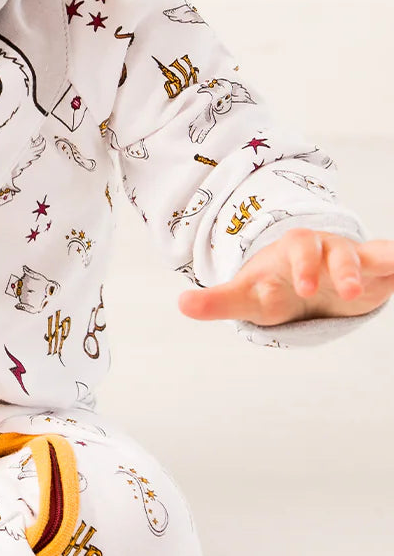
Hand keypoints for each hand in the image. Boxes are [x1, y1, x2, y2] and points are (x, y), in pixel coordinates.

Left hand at [178, 228, 393, 325]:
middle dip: (338, 269)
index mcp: (292, 252)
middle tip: (340, 293)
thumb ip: (216, 302)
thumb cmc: (274, 287)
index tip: (296, 290)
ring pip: (368, 255)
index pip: (295, 252)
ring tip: (377, 283)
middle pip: (334, 252)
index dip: (299, 267)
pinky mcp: (376, 270)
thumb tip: (181, 305)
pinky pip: (389, 261)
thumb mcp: (247, 297)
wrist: (304, 284)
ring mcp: (352, 259)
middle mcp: (325, 251)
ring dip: (375, 265)